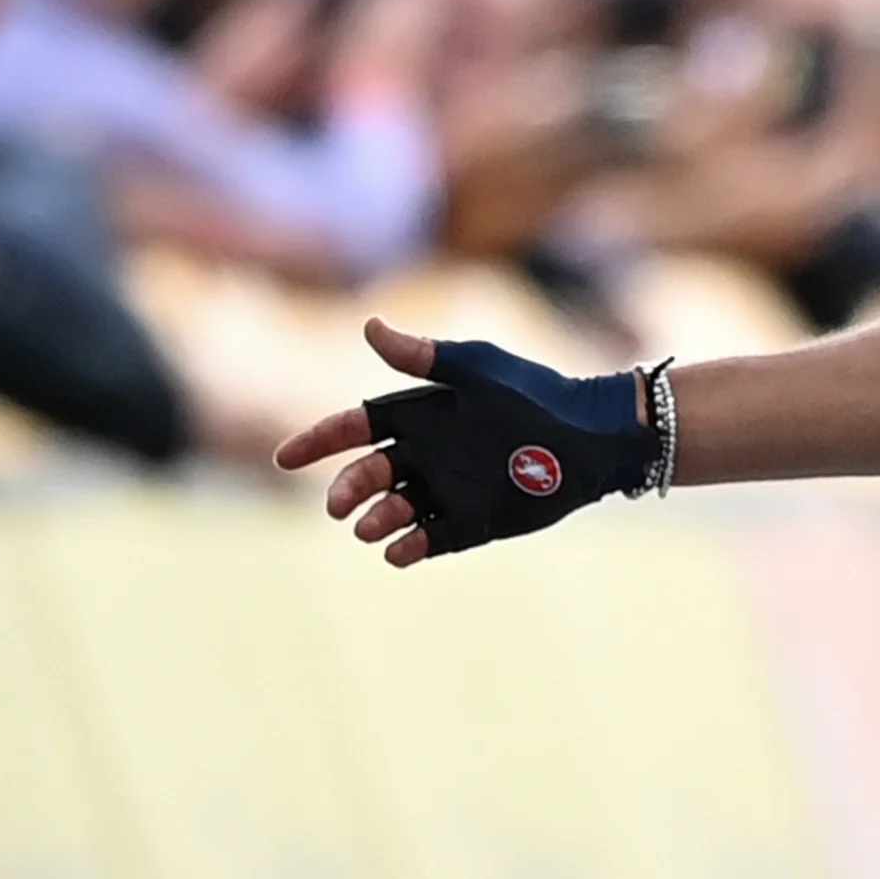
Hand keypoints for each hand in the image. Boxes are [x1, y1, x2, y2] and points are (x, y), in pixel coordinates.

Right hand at [276, 316, 648, 565]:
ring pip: (394, 509)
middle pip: (368, 474)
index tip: (288, 458)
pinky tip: (398, 551)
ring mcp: (446, 489)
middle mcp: (425, 454)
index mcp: (419, 415)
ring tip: (368, 528)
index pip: (354, 427)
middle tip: (337, 505)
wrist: (591, 437)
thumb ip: (424, 358)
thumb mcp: (477, 370)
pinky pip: (431, 538)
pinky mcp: (472, 521)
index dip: (318, 441)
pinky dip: (410, 546)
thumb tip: (369, 327)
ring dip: (376, 519)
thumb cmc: (535, 394)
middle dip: (348, 489)